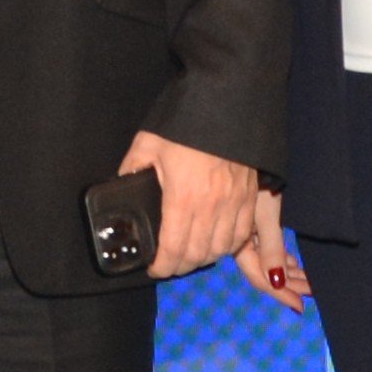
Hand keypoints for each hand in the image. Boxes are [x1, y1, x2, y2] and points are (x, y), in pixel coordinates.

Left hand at [131, 132, 259, 278]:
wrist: (227, 102)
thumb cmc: (184, 122)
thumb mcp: (148, 143)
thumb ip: (132, 168)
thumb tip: (120, 186)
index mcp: (183, 197)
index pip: (173, 248)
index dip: (162, 267)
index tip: (154, 269)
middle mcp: (212, 207)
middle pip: (198, 254)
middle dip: (181, 266)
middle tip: (169, 264)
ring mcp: (235, 203)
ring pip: (222, 248)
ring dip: (205, 257)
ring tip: (192, 255)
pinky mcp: (251, 196)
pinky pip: (243, 234)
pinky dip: (230, 245)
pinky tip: (218, 242)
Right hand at [237, 187, 313, 310]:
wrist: (242, 144)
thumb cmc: (257, 176)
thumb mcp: (266, 212)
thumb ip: (271, 247)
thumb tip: (277, 281)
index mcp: (239, 239)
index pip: (260, 276)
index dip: (278, 293)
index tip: (299, 306)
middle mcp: (240, 238)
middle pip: (264, 272)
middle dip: (289, 284)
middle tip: (311, 293)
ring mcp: (245, 229)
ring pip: (267, 260)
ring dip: (288, 272)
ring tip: (307, 281)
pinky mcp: (252, 219)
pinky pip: (267, 247)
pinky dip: (282, 258)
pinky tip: (291, 262)